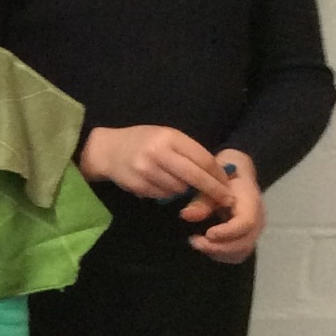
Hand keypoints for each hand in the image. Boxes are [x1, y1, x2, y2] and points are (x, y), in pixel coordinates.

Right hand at [81, 125, 234, 215]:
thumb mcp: (165, 137)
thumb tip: (216, 172)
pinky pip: (164, 195)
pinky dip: (168, 193)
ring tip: (181, 184)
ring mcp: (147, 171)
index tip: (228, 184)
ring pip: (180, 189)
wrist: (107, 150)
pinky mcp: (139, 186)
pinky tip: (162, 184)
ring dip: (186, 190)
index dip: (218, 174)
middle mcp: (158, 153)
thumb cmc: (142, 141)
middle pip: (195, 176)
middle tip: (226, 199)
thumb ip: (187, 151)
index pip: (202, 159)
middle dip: (213, 190)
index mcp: (169, 137)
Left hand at [186, 150, 264, 262]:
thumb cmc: (224, 175)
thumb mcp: (211, 182)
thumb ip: (201, 200)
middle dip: (219, 247)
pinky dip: (221, 254)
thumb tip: (186, 215)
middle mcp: (258, 218)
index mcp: (251, 201)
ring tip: (197, 242)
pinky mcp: (246, 237)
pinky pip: (237, 253)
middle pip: (245, 242)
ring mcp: (253, 230)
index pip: (246, 222)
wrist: (236, 174)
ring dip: (218, 252)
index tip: (207, 234)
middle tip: (194, 241)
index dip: (227, 232)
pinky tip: (206, 246)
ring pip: (241, 251)